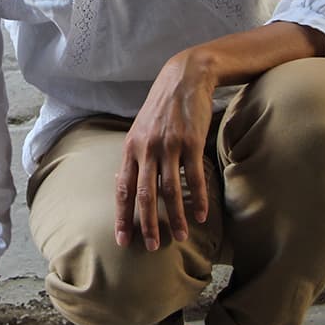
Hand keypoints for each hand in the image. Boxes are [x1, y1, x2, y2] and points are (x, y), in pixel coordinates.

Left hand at [115, 49, 214, 250]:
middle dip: (146, 224)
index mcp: (130, 147)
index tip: (122, 239)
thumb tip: (126, 183)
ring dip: (176, 217)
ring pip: (169, 190)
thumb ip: (135, 156)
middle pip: (144, 195)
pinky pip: (194, 177)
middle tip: (151, 247)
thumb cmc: (162, 107)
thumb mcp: (140, 129)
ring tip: (181, 236)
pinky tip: (202, 214)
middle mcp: (146, 148)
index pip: (122, 188)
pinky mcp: (191, 142)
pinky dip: (197, 199)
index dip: (122, 216)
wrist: (184, 77)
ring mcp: (168, 145)